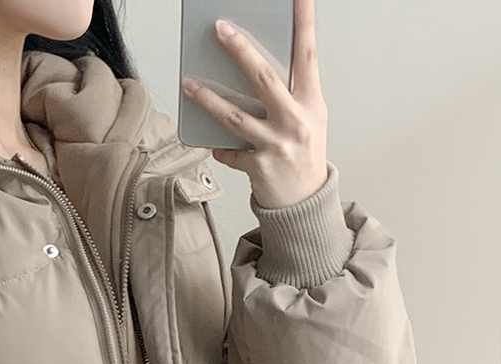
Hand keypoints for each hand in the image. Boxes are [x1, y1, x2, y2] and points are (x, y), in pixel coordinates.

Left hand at [181, 0, 328, 208]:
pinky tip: (214, 143)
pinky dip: (220, 147)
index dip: (304, 23)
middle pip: (264, 78)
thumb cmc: (304, 155)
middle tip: (221, 29)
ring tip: (189, 84)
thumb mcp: (308, 119)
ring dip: (208, 99)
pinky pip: (229, 150)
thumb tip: (253, 69)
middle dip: (241, 50)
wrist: (304, 202)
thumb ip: (288, 95)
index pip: (307, 55)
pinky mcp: (258, 166)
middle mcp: (295, 121)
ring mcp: (276, 144)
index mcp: (311, 103)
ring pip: (235, 116)